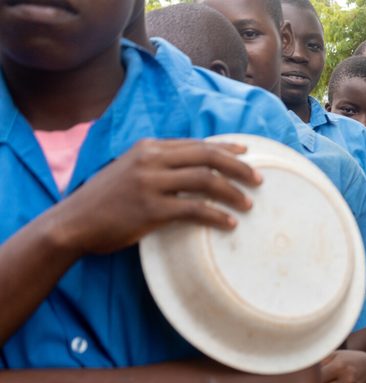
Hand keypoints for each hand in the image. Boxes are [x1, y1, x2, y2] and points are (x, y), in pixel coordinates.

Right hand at [56, 139, 259, 254]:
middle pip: (208, 156)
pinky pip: (195, 209)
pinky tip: (230, 224)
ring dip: (233, 192)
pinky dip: (217, 216)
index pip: (197, 144)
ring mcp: (150, 183)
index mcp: (149, 147)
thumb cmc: (106, 200)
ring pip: (206, 181)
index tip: (248, 152)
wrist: (74, 222)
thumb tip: (193, 169)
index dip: (226, 148)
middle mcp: (151, 160)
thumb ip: (158, 165)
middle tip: (259, 179)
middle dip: (239, 166)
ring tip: (248, 204)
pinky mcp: (151, 209)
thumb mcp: (130, 170)